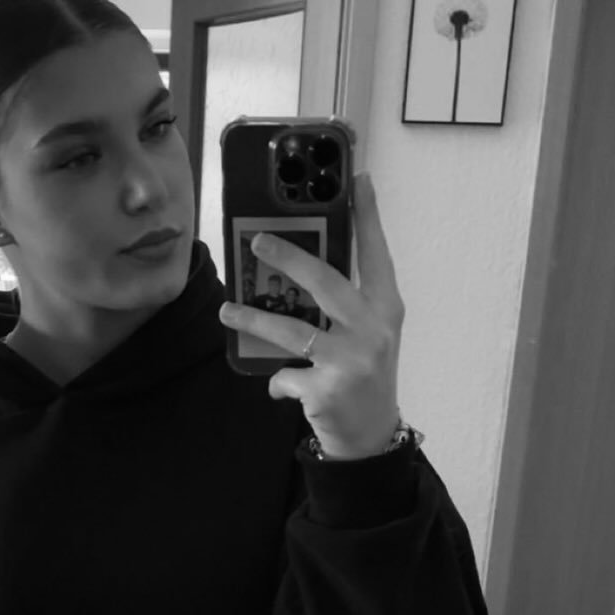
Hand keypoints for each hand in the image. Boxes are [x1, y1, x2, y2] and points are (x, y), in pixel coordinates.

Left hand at [218, 171, 403, 459]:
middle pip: (325, 282)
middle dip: (288, 257)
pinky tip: (280, 387)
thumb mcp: (367, 334)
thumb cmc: (364, 375)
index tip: (356, 179)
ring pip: (292, 330)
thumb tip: (293, 267)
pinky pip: (285, 375)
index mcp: (386, 308)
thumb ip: (343, 303)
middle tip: (257, 242)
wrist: (371, 436)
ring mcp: (352, 360)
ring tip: (228, 311)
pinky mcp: (328, 390)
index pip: (376, 254)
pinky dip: (277, 381)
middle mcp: (373, 329)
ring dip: (254, 319)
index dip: (367, 216)